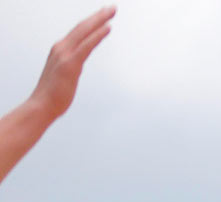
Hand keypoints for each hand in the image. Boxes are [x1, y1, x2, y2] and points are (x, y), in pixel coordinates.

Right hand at [28, 7, 114, 122]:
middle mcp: (61, 48)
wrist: (42, 106)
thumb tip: (74, 67)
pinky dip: (97, 35)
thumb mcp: (63, 76)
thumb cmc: (53, 95)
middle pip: (82, 27)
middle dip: (98, 15)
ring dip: (99, 20)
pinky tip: (108, 28)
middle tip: (112, 7)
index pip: (78, 31)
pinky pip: (86, 46)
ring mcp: (65, 55)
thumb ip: (69, 67)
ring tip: (112, 11)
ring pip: (85, 32)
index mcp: (60, 50)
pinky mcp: (70, 64)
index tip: (104, 15)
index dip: (91, 22)